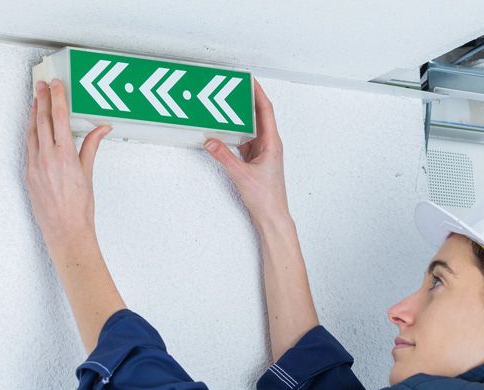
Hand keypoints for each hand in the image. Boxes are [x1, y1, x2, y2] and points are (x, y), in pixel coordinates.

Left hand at [24, 78, 112, 245]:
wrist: (66, 231)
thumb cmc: (79, 208)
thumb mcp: (88, 174)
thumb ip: (91, 147)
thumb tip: (101, 129)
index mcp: (64, 155)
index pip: (59, 117)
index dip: (57, 97)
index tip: (56, 85)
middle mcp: (46, 158)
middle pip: (41, 120)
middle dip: (41, 99)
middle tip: (41, 85)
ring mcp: (34, 166)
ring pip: (31, 132)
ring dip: (33, 114)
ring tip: (35, 101)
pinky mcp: (28, 174)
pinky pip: (28, 147)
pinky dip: (30, 133)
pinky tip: (32, 127)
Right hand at [204, 79, 292, 227]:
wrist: (272, 217)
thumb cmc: (266, 198)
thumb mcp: (241, 174)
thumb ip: (224, 156)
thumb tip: (211, 140)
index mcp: (272, 143)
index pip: (266, 110)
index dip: (258, 93)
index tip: (249, 79)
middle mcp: (270, 145)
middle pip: (259, 115)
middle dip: (248, 100)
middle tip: (235, 87)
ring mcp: (263, 153)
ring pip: (251, 128)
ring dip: (241, 117)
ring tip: (228, 104)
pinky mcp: (256, 161)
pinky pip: (245, 141)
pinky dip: (236, 134)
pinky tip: (226, 130)